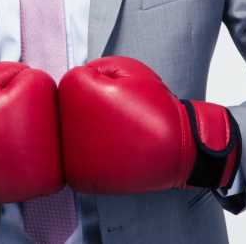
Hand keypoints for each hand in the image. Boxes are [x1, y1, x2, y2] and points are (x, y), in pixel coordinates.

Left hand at [58, 55, 240, 193]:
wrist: (181, 148)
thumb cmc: (157, 108)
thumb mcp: (129, 68)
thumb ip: (96, 67)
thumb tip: (78, 80)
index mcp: (73, 92)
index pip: (74, 81)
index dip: (103, 84)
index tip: (122, 95)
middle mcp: (65, 125)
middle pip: (69, 110)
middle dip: (95, 109)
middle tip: (122, 116)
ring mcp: (70, 154)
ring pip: (73, 136)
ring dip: (94, 134)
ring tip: (121, 134)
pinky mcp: (80, 178)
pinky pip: (79, 162)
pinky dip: (97, 157)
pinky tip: (117, 152)